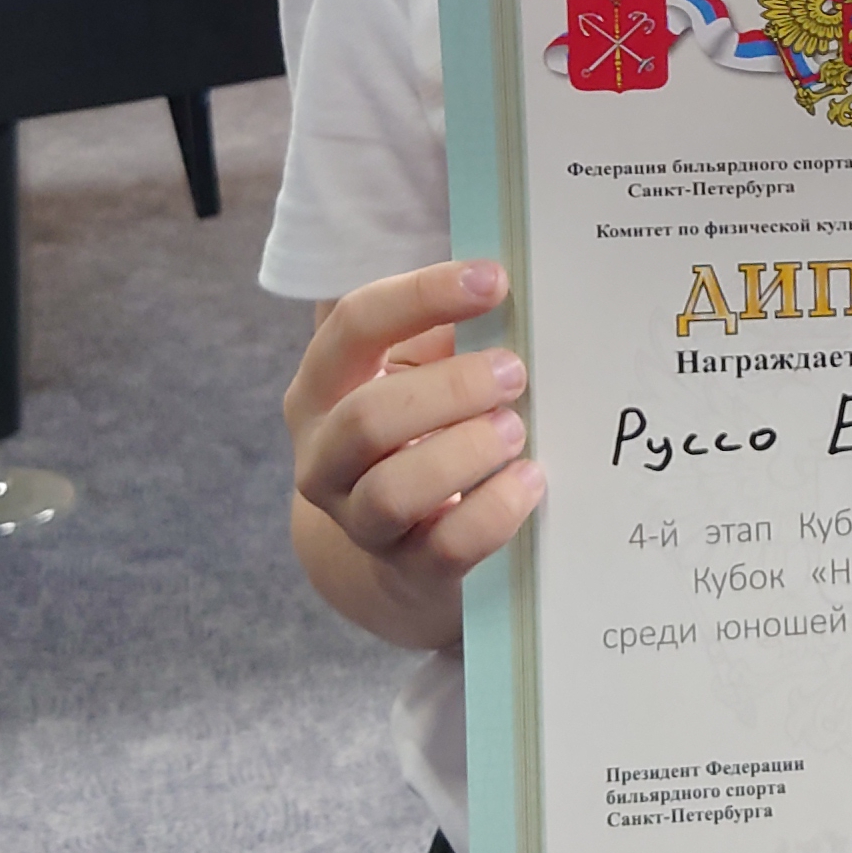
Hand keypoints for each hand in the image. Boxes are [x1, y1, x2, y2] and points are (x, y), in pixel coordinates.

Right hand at [286, 261, 543, 641]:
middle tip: (514, 372)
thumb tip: (505, 283)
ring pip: (394, 491)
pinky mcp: (406, 571)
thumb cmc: (418, 437)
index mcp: (323, 387)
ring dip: (465, 452)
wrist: (399, 557)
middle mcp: (324, 457)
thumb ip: (443, 333)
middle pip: (367, 418)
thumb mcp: (415, 377)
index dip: (423, 296)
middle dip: (449, 389)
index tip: (494, 281)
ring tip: (516, 429)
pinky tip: (528, 480)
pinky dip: (493, 510)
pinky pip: (445, 547)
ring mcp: (359, 521)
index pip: (354, 325)